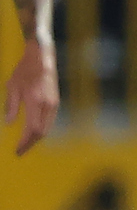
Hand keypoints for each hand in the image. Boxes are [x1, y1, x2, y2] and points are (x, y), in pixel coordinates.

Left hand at [6, 38, 56, 154]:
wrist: (42, 58)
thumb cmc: (24, 70)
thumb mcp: (12, 87)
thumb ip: (11, 106)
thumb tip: (8, 123)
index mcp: (35, 102)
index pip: (32, 129)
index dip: (25, 142)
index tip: (17, 151)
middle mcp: (48, 105)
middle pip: (42, 132)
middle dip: (30, 143)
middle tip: (20, 150)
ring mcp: (54, 104)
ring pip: (47, 127)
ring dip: (36, 137)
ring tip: (25, 143)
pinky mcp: (55, 102)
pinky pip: (49, 121)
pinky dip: (41, 129)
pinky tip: (33, 130)